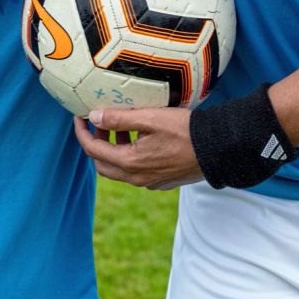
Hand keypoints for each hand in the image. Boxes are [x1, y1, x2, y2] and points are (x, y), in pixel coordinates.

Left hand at [73, 106, 202, 190]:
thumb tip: (93, 117)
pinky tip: (142, 140)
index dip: (82, 132)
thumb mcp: (150, 118)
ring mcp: (151, 182)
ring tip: (122, 128)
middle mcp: (137, 178)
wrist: (218, 149)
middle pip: (103, 165)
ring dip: (114, 150)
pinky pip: (137, 172)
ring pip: (120, 169)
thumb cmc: (185, 130)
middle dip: (96, 143)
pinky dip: (130, 157)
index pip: (93, 150)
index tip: (80, 116)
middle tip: (98, 124)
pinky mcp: (163, 181)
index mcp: (130, 163)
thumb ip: (119, 118)